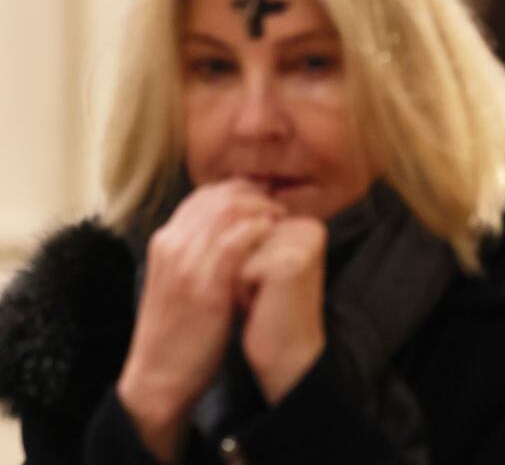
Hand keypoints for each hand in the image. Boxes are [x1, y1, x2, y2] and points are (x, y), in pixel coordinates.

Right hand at [117, 180, 283, 459]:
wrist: (160, 376)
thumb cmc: (180, 329)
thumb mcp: (181, 280)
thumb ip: (200, 251)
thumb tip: (236, 228)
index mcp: (165, 241)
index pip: (206, 195)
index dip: (241, 192)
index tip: (264, 202)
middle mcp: (171, 245)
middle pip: (221, 196)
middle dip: (257, 197)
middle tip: (279, 211)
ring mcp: (185, 264)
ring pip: (230, 211)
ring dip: (263, 211)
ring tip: (281, 224)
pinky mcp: (204, 286)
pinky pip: (236, 242)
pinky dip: (260, 233)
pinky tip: (274, 239)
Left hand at [238, 217, 326, 404]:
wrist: (286, 356)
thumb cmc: (265, 311)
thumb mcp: (258, 262)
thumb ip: (248, 231)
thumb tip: (213, 202)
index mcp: (303, 223)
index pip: (246, 220)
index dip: (236, 253)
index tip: (258, 281)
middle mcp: (307, 227)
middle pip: (239, 231)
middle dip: (232, 265)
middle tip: (255, 293)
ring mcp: (300, 243)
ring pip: (235, 246)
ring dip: (232, 277)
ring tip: (255, 299)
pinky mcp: (289, 264)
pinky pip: (238, 266)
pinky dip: (237, 291)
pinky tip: (258, 308)